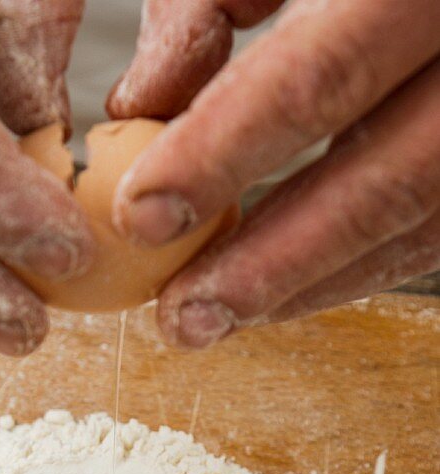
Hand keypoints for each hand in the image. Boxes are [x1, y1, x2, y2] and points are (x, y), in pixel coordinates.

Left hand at [109, 0, 439, 345]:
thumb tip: (143, 103)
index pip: (317, 78)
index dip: (220, 155)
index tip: (140, 215)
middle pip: (384, 183)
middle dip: (269, 263)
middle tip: (180, 317)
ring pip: (416, 224)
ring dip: (309, 284)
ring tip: (216, 315)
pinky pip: (436, 229)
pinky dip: (354, 265)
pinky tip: (286, 286)